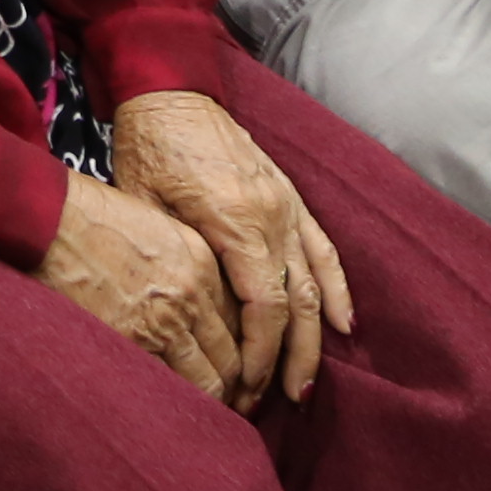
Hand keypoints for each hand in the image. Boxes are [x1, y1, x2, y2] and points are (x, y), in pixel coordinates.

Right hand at [32, 167, 240, 398]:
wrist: (47, 219)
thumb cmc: (90, 217)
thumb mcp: (155, 225)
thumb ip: (185, 264)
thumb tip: (197, 306)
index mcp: (202, 263)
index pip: (240, 323)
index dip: (242, 352)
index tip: (237, 370)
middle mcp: (192, 295)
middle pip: (231, 357)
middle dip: (234, 385)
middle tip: (227, 403)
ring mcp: (163, 323)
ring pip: (208, 380)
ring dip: (210, 401)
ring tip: (201, 415)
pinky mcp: (131, 343)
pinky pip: (168, 387)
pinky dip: (175, 403)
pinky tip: (170, 411)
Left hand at [104, 87, 352, 406]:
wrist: (170, 91)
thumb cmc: (146, 149)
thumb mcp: (144, 204)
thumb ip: (177, 257)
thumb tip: (195, 320)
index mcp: (236, 221)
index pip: (264, 306)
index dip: (261, 354)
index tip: (249, 388)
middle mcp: (273, 217)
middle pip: (298, 303)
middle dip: (290, 358)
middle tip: (280, 400)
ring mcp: (288, 206)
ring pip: (317, 283)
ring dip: (317, 336)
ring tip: (306, 381)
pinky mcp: (291, 197)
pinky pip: (324, 249)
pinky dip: (337, 288)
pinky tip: (345, 322)